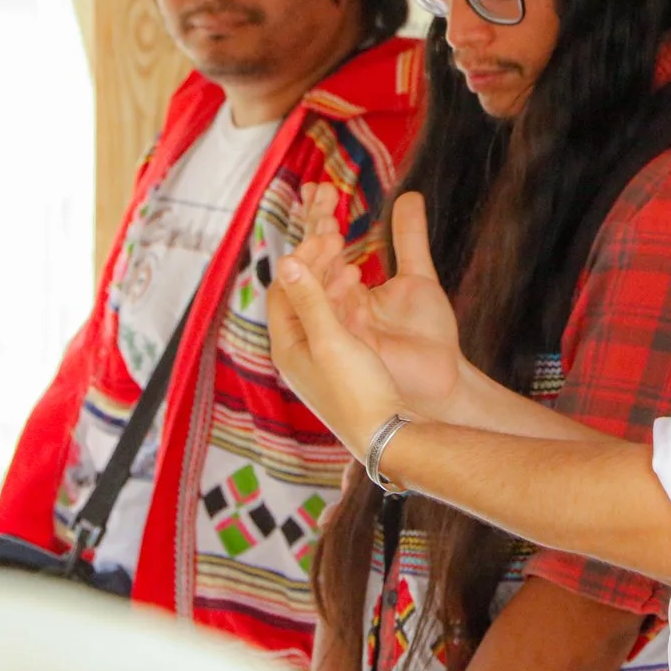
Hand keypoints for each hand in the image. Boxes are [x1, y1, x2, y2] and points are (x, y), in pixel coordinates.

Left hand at [268, 225, 403, 459]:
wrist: (387, 435)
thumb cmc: (358, 392)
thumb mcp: (331, 341)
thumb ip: (310, 300)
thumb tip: (285, 261)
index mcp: (287, 345)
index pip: (283, 289)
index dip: (302, 258)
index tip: (328, 236)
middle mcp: (297, 351)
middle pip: (300, 296)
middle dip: (317, 264)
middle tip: (338, 237)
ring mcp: (319, 357)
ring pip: (320, 307)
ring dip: (333, 280)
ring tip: (353, 262)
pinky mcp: (341, 362)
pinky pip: (337, 321)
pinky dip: (346, 300)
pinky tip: (363, 289)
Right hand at [283, 183, 465, 419]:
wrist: (440, 381)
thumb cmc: (428, 334)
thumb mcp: (419, 277)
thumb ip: (409, 237)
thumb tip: (410, 194)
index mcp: (344, 291)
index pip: (321, 251)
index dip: (318, 219)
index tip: (318, 188)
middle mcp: (331, 310)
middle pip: (310, 265)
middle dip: (313, 230)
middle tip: (320, 196)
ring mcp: (331, 333)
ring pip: (315, 292)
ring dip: (321, 263)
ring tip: (334, 232)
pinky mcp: (342, 352)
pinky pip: (332, 322)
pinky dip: (336, 299)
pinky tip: (350, 275)